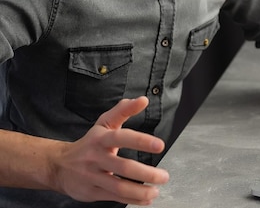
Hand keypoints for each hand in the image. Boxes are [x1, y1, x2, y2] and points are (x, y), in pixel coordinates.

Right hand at [51, 97, 168, 204]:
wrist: (57, 165)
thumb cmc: (89, 143)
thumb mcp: (104, 124)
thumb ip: (123, 111)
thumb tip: (143, 100)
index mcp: (101, 139)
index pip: (121, 138)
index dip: (140, 141)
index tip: (160, 145)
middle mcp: (96, 158)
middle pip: (123, 166)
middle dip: (146, 173)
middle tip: (164, 175)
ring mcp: (92, 176)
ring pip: (118, 186)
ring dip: (140, 191)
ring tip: (156, 190)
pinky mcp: (91, 192)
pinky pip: (114, 197)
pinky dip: (132, 199)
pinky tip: (146, 198)